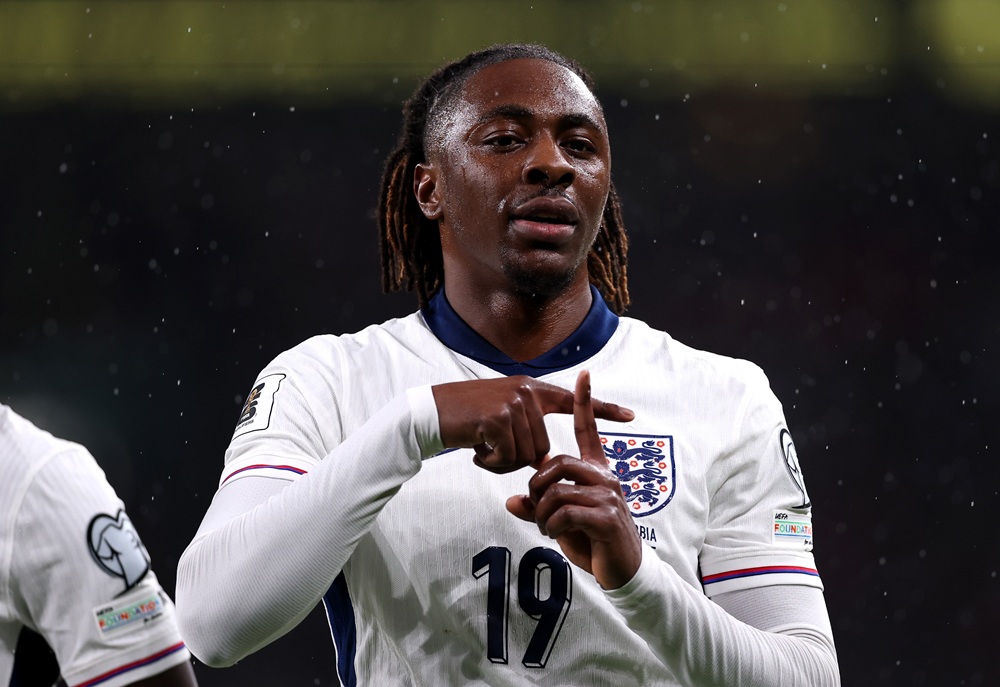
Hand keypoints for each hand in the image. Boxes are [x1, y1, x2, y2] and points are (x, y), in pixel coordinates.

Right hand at [432, 375, 633, 473]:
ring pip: (526, 456)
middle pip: (542, 448)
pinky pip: (508, 459)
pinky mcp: (498, 418)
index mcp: (531, 389)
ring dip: (502, 462)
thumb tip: (544, 460)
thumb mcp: (500, 416)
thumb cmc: (465, 419)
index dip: (602, 409)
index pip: (572, 401)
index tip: (631, 416)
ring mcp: (513, 403)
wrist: (431, 412)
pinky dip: (491, 463)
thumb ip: (526, 429)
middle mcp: (526, 392)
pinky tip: (476, 448)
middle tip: (491, 449)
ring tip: (482, 446)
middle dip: (517, 459)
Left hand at [505, 370, 641, 588]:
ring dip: (542, 512)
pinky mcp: (607, 517)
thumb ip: (538, 508)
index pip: (588, 430)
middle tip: (536, 507)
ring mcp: (609, 496)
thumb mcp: (560, 522)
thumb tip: (511, 500)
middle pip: (557, 462)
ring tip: (546, 527)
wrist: (622, 571)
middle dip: (536, 485)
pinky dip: (551, 525)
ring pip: (557, 490)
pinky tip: (556, 535)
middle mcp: (605, 477)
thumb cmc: (593, 543)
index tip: (584, 373)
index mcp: (596, 472)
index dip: (585, 402)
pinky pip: (565, 512)